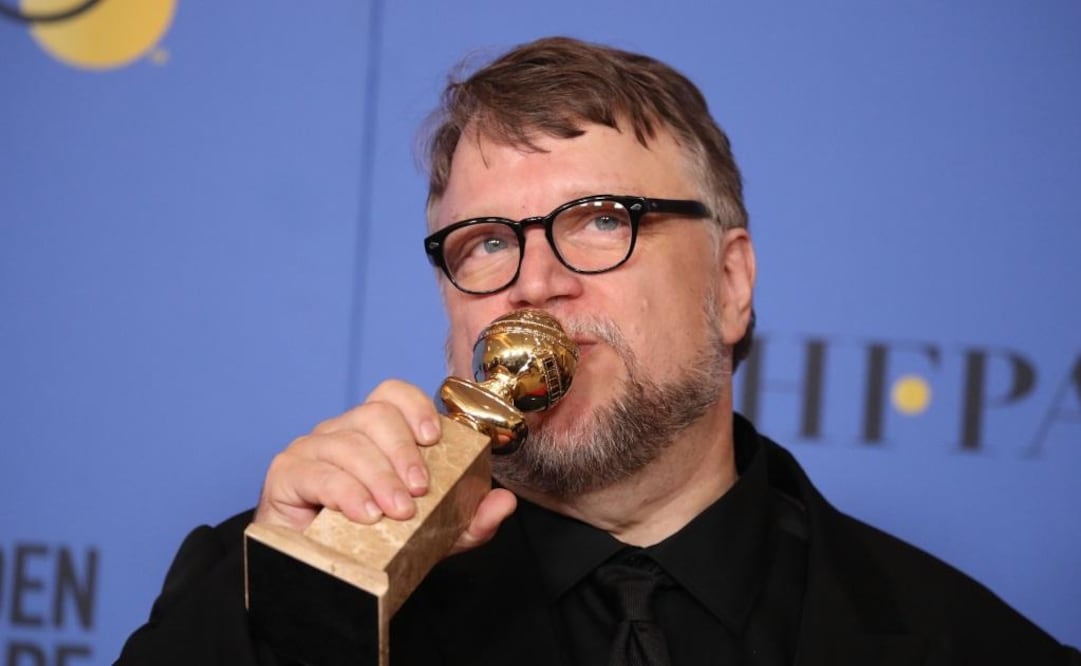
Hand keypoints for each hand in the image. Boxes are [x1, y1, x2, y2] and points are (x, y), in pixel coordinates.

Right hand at [253, 379, 515, 554]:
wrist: (320, 574)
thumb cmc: (373, 540)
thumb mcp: (432, 534)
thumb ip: (469, 519)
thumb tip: (505, 503)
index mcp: (375, 433)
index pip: (392, 394)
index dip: (414, 407)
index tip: (433, 439)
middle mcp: (342, 432)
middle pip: (373, 415)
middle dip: (402, 451)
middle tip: (419, 489)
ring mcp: (312, 450)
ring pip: (347, 444)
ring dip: (377, 477)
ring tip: (396, 511)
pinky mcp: (286, 474)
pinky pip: (316, 472)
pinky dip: (343, 491)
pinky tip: (363, 514)